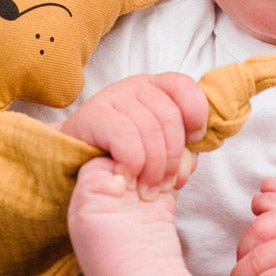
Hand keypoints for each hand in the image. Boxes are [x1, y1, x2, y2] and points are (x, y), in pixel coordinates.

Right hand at [60, 73, 208, 198]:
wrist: (78, 165)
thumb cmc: (124, 157)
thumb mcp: (160, 151)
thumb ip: (182, 153)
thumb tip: (191, 162)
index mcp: (156, 89)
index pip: (184, 87)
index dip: (196, 114)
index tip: (193, 143)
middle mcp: (135, 86)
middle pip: (170, 116)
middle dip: (173, 157)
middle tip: (165, 185)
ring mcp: (112, 97)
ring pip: (150, 129)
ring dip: (154, 168)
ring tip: (147, 189)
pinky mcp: (93, 114)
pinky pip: (126, 137)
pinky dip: (133, 163)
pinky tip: (127, 177)